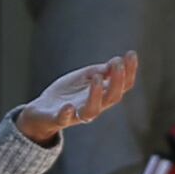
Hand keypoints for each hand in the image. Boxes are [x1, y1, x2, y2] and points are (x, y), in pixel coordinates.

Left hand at [16, 54, 137, 143]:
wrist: (42, 110)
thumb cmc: (68, 92)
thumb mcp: (85, 76)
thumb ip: (101, 71)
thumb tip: (117, 61)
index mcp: (102, 95)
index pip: (122, 85)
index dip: (129, 71)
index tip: (132, 54)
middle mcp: (94, 106)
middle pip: (112, 98)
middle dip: (117, 81)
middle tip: (118, 64)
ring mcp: (76, 114)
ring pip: (91, 111)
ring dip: (96, 95)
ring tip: (97, 78)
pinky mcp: (58, 119)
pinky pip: (63, 119)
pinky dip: (66, 114)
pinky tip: (68, 106)